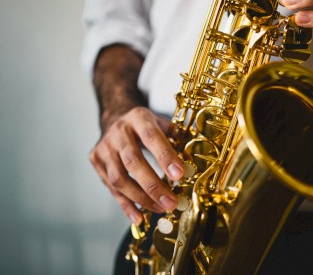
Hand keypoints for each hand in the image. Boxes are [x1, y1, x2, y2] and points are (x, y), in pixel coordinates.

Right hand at [89, 107, 183, 224]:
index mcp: (138, 118)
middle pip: (133, 162)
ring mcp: (104, 148)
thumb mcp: (161, 122)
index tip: (179, 175)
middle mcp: (118, 132)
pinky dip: (126, 205)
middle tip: (171, 202)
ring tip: (161, 209)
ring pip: (119, 179)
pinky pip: (112, 188)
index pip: (151, 137)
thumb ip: (176, 139)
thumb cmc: (144, 125)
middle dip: (153, 185)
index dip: (165, 156)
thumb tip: (192, 163)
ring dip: (141, 198)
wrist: (115, 118)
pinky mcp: (96, 162)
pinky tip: (139, 217)